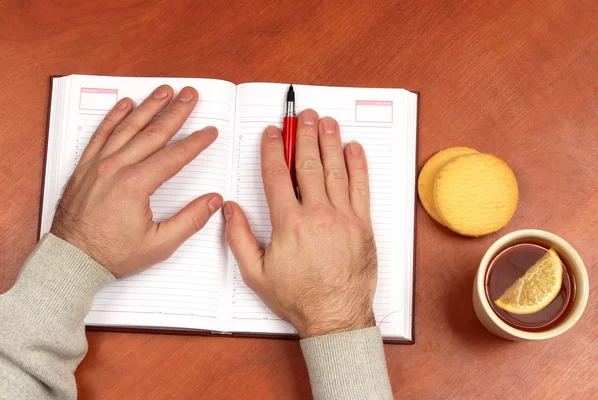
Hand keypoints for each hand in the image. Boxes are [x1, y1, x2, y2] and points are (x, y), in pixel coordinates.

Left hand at [51, 85, 222, 276]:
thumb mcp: (159, 244)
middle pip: (153, 133)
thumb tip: (213, 201)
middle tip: (189, 95)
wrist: (71, 259)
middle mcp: (116, 168)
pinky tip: (125, 104)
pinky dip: (113, 117)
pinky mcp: (85, 166)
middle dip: (175, 112)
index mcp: (136, 185)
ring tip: (164, 91)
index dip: (196, 142)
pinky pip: (101, 134)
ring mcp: (98, 164)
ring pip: (127, 127)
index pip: (175, 156)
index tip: (209, 131)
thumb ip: (190, 220)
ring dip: (148, 106)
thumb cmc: (112, 254)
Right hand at [224, 110, 376, 337]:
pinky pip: (361, 188)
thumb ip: (239, 238)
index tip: (272, 133)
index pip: (277, 175)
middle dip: (304, 136)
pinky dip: (358, 166)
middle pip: (308, 164)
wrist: (335, 316)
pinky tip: (354, 148)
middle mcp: (317, 214)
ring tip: (326, 122)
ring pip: (335, 170)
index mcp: (289, 224)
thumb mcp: (255, 273)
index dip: (272, 150)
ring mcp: (343, 218)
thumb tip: (229, 208)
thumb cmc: (297, 297)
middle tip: (303, 117)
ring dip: (330, 142)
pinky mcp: (363, 225)